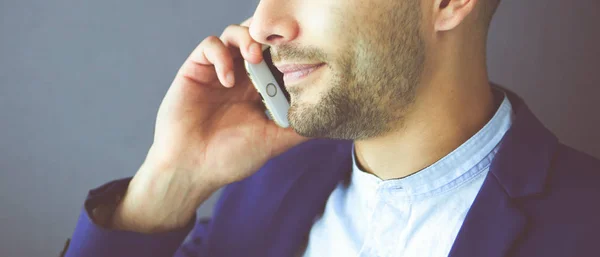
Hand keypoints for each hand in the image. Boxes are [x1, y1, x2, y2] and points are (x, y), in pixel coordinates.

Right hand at [111, 18, 309, 232]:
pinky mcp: (196, 69)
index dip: (289, 52)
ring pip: (235, 34)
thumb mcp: (272, 141)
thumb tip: (328, 121)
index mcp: (260, 90)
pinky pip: (210, 45)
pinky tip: (227, 80)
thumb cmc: (229, 158)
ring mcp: (218, 71)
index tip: (300, 57)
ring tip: (254, 57)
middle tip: (279, 49)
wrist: (191, 168)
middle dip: (270, 39)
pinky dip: (221, 56)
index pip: (278, 58)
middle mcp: (240, 76)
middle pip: (258, 39)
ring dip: (247, 39)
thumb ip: (298, 128)